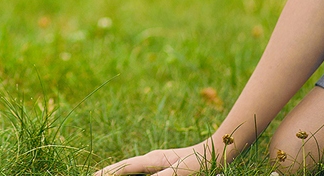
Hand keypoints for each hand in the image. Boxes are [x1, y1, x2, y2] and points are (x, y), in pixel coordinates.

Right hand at [95, 140, 220, 175]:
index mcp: (152, 160)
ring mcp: (157, 160)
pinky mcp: (164, 164)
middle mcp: (151, 158)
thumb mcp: (180, 173)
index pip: (124, 168)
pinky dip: (132, 174)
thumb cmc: (200, 163)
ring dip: (119, 172)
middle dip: (109, 172)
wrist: (217, 150)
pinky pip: (141, 170)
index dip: (108, 173)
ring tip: (107, 175)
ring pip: (132, 168)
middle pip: (124, 166)